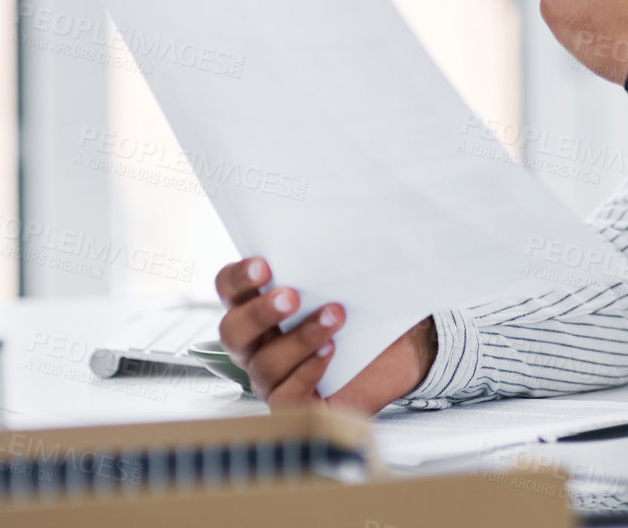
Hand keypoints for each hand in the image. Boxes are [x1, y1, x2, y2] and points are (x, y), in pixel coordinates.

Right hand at [214, 257, 438, 412]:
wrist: (399, 347)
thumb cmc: (363, 308)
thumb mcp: (344, 278)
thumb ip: (325, 259)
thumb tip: (334, 225)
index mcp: (257, 306)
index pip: (228, 289)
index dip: (237, 278)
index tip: (263, 264)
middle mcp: (256, 344)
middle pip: (233, 331)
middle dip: (261, 312)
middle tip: (292, 296)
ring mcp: (271, 378)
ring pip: (264, 365)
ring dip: (299, 338)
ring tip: (334, 318)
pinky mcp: (296, 403)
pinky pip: (286, 396)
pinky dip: (307, 371)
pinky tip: (331, 351)